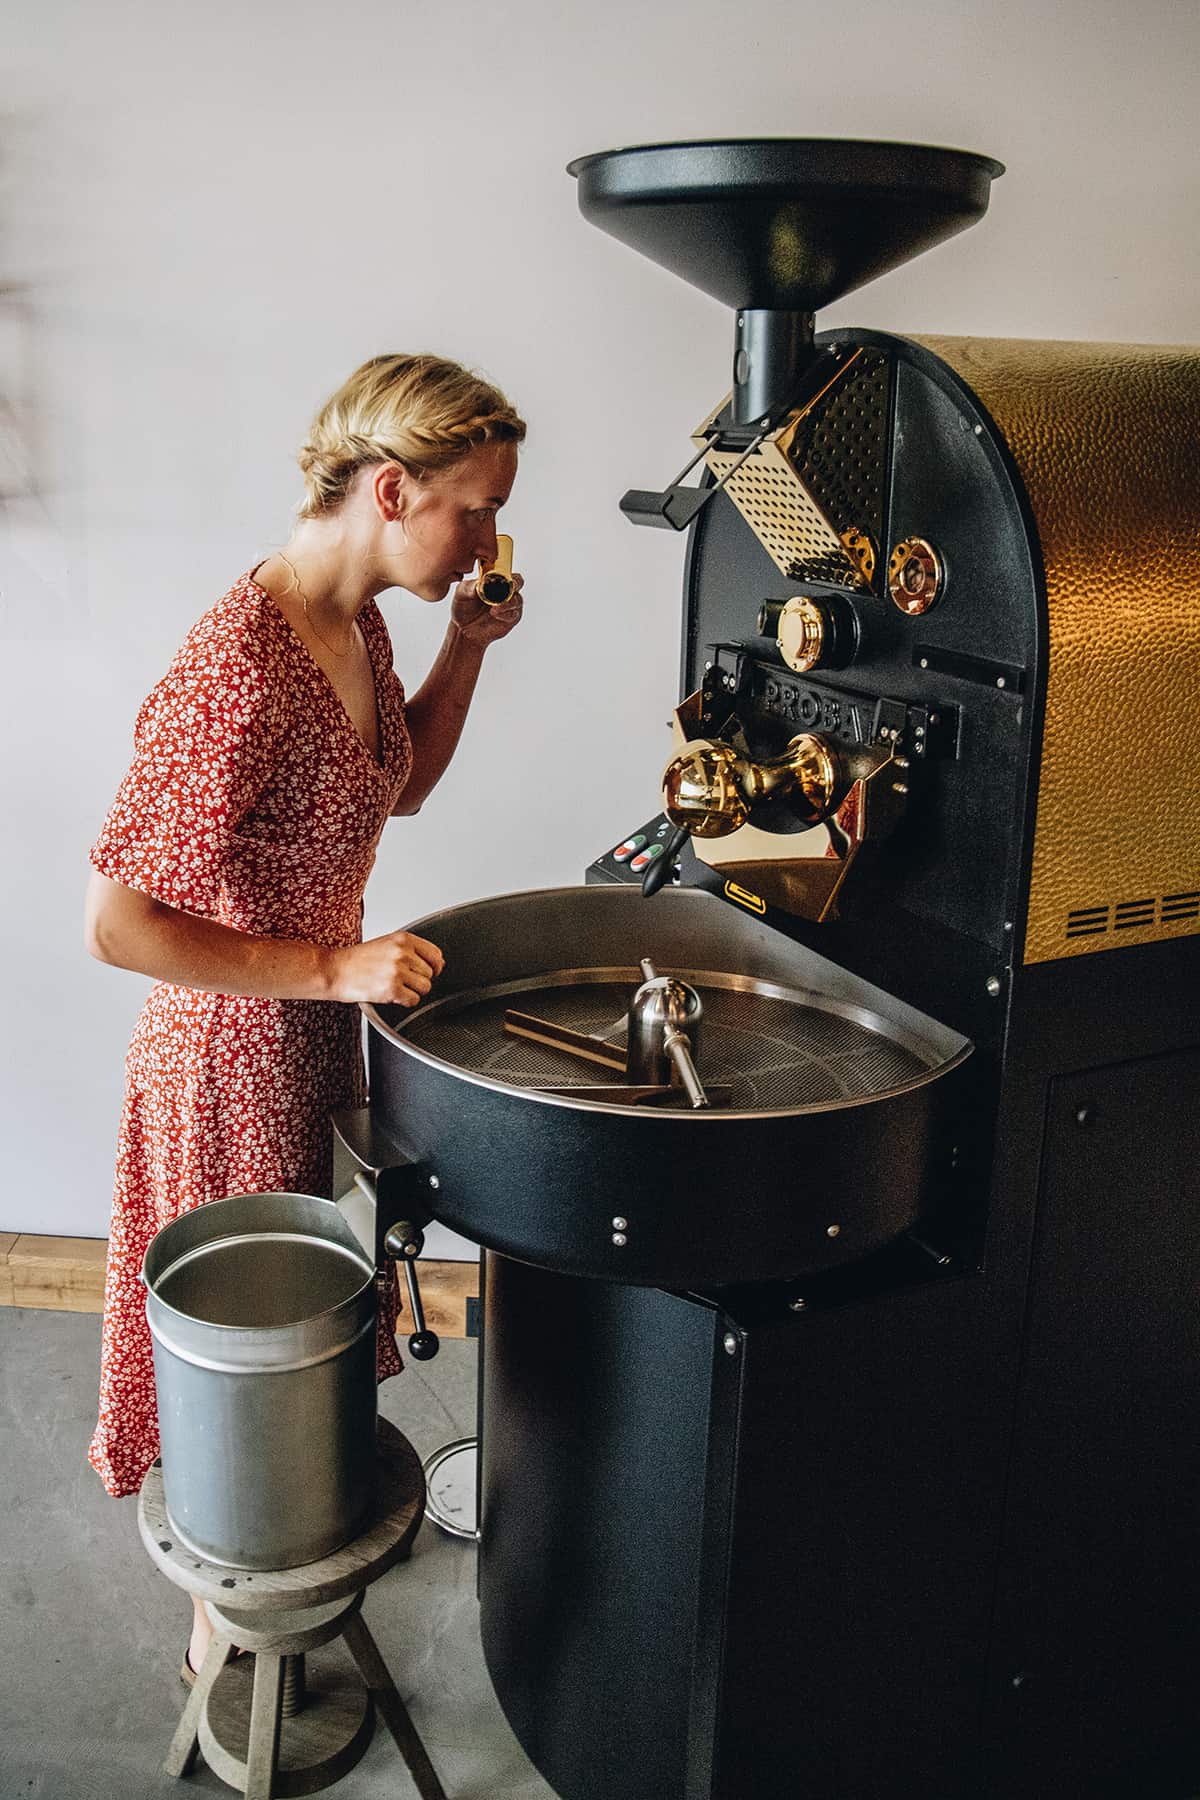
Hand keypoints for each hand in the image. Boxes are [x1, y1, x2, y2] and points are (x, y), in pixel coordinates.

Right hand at [329, 929, 444, 1005]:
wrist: (333, 970)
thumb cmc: (357, 959)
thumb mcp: (386, 944)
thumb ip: (411, 950)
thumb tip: (438, 963)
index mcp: (403, 939)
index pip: (436, 954)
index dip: (435, 966)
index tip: (430, 971)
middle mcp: (402, 953)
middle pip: (431, 974)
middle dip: (419, 980)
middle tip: (401, 980)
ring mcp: (397, 971)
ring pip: (425, 988)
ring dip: (413, 992)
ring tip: (396, 987)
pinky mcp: (391, 989)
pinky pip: (413, 1001)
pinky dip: (405, 1002)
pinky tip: (392, 995)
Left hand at [449, 572, 524, 646]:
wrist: (463, 627)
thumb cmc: (464, 606)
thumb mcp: (461, 593)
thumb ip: (469, 587)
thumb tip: (479, 583)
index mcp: (495, 579)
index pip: (507, 571)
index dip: (506, 571)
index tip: (500, 575)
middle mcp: (506, 590)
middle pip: (518, 583)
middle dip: (514, 584)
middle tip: (506, 587)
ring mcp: (509, 605)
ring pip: (517, 599)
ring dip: (508, 601)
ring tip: (495, 606)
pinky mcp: (510, 619)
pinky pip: (513, 614)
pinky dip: (505, 613)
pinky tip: (495, 613)